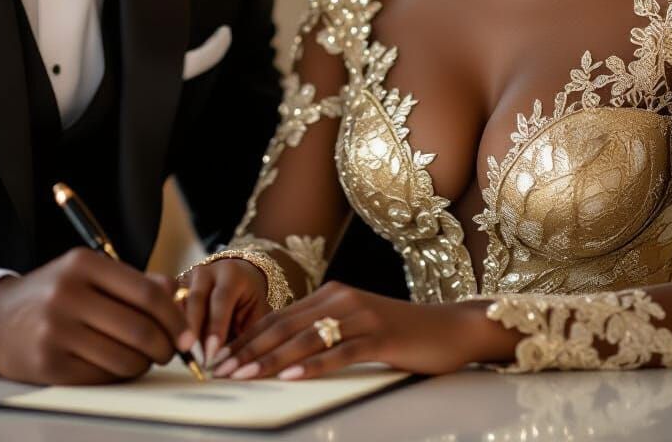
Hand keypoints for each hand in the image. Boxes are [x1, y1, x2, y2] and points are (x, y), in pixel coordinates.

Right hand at [0, 248, 195, 383]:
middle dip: (165, 346)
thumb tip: (178, 296)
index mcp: (84, 264)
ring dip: (143, 365)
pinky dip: (118, 376)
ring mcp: (55, 330)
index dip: (175, 317)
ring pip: (124, 358)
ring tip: (142, 359)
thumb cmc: (55, 293)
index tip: (186, 334)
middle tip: (170, 352)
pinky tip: (116, 367)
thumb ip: (135, 281)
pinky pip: (101, 377)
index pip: (147, 292)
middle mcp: (68, 294)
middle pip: (139, 329)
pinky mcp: (47, 365)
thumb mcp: (90, 273)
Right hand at [177, 258, 271, 367]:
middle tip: (196, 360)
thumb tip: (229, 364)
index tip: (212, 353)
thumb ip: (244, 334)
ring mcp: (187, 278)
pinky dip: (171, 328)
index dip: (216, 327)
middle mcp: (206, 272)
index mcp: (231, 274)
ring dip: (179, 332)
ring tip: (185, 359)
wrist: (238, 278)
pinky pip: (168, 308)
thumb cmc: (248, 301)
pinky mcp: (174, 288)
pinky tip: (175, 349)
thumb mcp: (254, 313)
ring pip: (178, 304)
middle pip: (195, 300)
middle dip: (194, 332)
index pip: (221, 299)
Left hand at [212, 281, 473, 380]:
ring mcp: (360, 316)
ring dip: (270, 359)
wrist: (450, 328)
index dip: (248, 337)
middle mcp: (342, 299)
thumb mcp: (356, 325)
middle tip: (221, 369)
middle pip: (285, 326)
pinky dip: (311, 366)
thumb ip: (324, 331)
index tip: (222, 357)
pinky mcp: (379, 337)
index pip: (279, 316)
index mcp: (332, 294)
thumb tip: (282, 353)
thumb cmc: (401, 333)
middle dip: (249, 349)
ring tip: (245, 376)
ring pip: (305, 339)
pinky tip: (291, 376)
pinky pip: (338, 353)